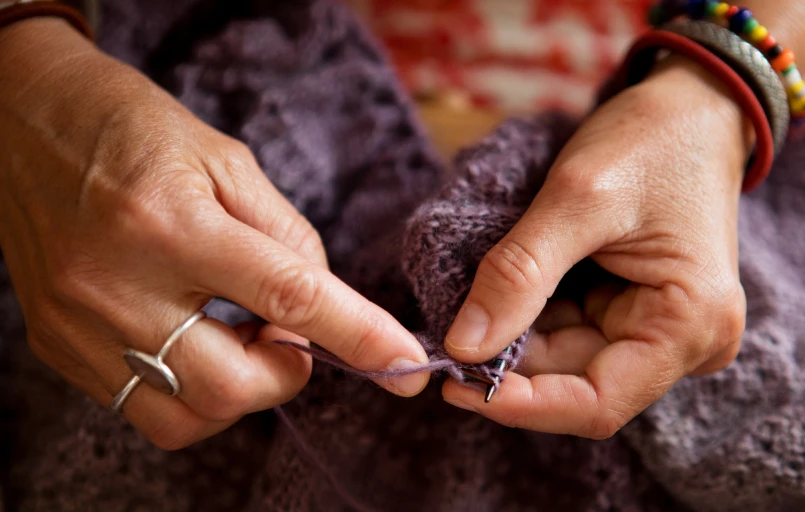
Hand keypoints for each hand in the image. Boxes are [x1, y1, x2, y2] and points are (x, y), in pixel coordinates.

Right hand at [0, 19, 428, 448]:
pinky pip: (141, 406)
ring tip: (237, 338)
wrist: (28, 122)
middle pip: (230, 387)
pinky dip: (189, 389)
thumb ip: (286, 238)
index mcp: (171, 223)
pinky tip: (194, 340)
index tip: (405, 365)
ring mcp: (78, 324)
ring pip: (183, 417)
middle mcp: (117, 284)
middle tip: (289, 334)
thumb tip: (322, 308)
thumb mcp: (227, 162)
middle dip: (284, 373)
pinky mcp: (58, 346)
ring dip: (236, 393)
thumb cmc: (137, 130)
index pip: (287, 296)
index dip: (358, 336)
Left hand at [441, 57, 751, 437]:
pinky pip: (572, 331)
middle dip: (509, 367)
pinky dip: (529, 320)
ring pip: (568, 359)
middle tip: (446, 344)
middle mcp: (683, 340)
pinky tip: (497, 299)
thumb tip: (463, 346)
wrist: (688, 107)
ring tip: (465, 312)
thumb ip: (519, 274)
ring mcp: (658, 326)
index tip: (456, 387)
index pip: (598, 402)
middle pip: (578, 382)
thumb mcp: (579, 198)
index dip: (523, 404)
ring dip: (514, 343)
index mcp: (689, 323)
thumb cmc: (650, 141)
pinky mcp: (635, 310)